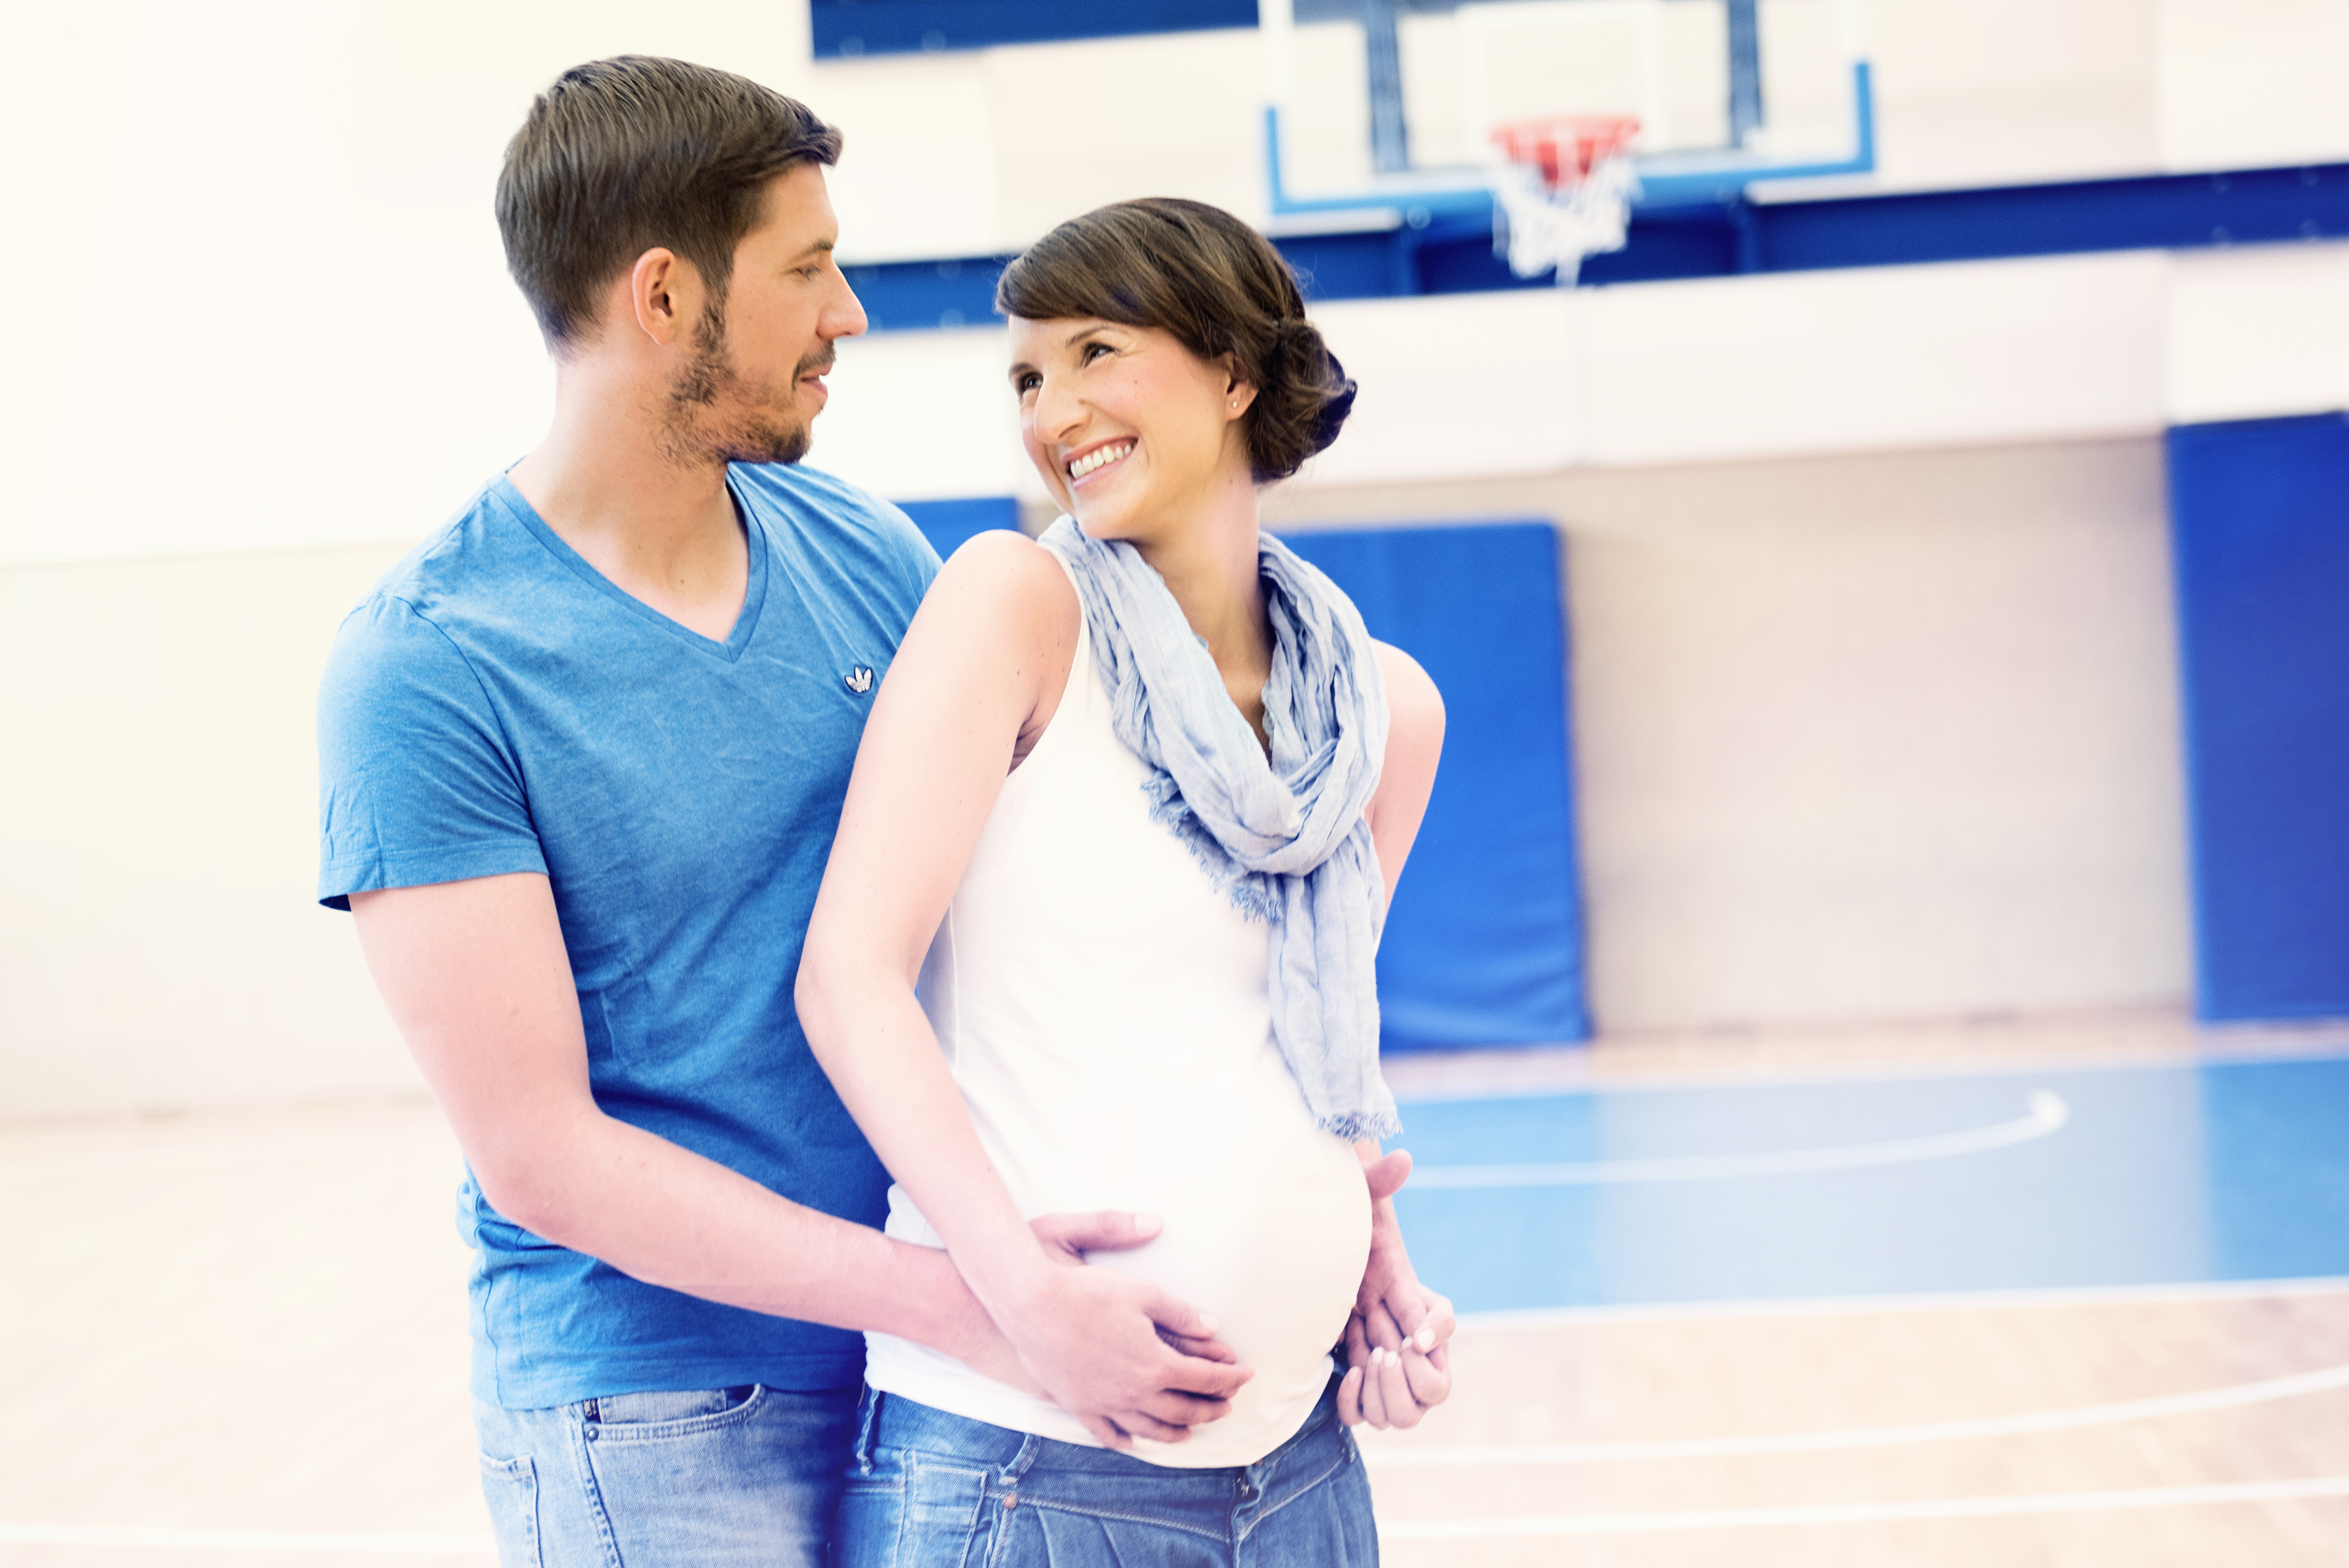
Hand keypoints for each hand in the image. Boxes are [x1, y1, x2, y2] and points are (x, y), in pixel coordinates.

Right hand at [996, 1214, 1252, 1449]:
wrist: (1032, 1305)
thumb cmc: (1088, 1293)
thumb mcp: (1143, 1293)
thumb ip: (1181, 1313)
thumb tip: (1212, 1327)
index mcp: (1156, 1364)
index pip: (1205, 1378)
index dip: (1230, 1378)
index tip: (1246, 1375)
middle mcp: (1135, 1392)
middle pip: (1184, 1410)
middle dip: (1211, 1408)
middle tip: (1227, 1405)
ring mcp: (1106, 1404)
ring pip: (1150, 1429)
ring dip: (1177, 1431)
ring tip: (1191, 1428)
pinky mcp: (1079, 1406)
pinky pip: (1108, 1433)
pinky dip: (1127, 1440)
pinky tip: (1135, 1440)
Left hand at [1337, 1148, 1454, 1428]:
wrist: (1310, 1250)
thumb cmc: (1339, 1224)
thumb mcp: (1356, 1200)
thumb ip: (1377, 1180)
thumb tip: (1401, 1159)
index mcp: (1409, 1292)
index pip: (1444, 1320)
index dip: (1436, 1332)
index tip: (1411, 1335)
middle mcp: (1404, 1333)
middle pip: (1437, 1387)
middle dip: (1412, 1382)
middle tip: (1379, 1355)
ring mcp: (1382, 1358)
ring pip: (1408, 1412)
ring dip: (1385, 1400)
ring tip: (1360, 1367)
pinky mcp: (1356, 1374)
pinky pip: (1369, 1415)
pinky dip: (1358, 1407)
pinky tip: (1341, 1378)